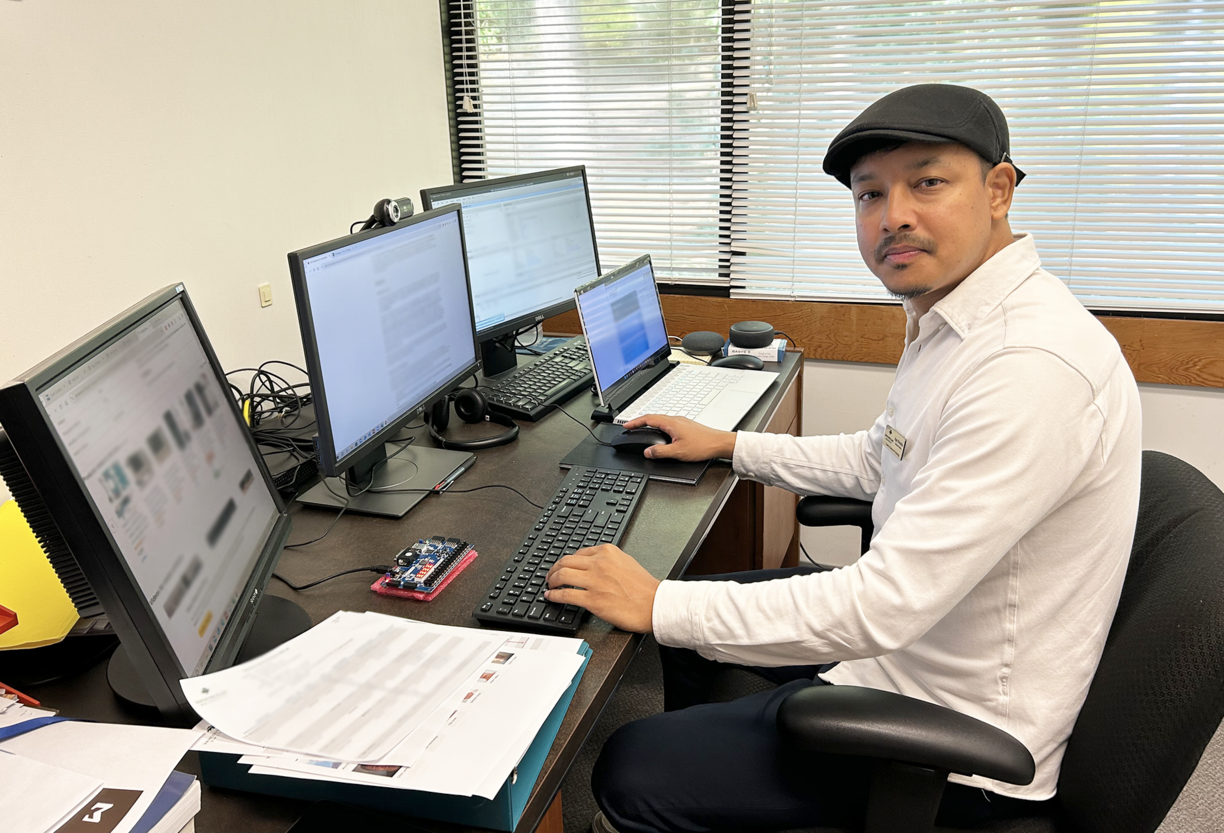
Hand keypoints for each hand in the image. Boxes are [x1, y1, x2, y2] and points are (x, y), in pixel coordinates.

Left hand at [544, 545, 659, 632]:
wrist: (654, 605)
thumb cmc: (644, 588)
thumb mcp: (626, 562)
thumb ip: (608, 560)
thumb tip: (591, 564)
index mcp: (607, 552)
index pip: (578, 553)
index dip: (566, 561)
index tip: (562, 567)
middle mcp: (599, 563)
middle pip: (566, 562)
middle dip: (554, 569)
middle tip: (551, 576)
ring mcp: (595, 581)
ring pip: (562, 575)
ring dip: (552, 581)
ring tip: (550, 585)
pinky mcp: (593, 599)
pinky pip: (566, 595)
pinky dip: (554, 595)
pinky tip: (551, 597)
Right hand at [620, 414, 735, 460]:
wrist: (720, 443)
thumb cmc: (703, 446)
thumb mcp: (678, 452)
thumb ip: (660, 452)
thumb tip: (647, 452)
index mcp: (671, 423)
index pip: (648, 419)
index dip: (635, 422)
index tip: (626, 426)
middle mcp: (676, 420)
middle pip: (653, 417)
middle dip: (640, 422)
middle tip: (631, 427)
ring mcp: (682, 422)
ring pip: (661, 420)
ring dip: (650, 424)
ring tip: (643, 430)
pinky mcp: (687, 426)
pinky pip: (668, 424)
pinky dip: (659, 427)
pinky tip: (661, 435)